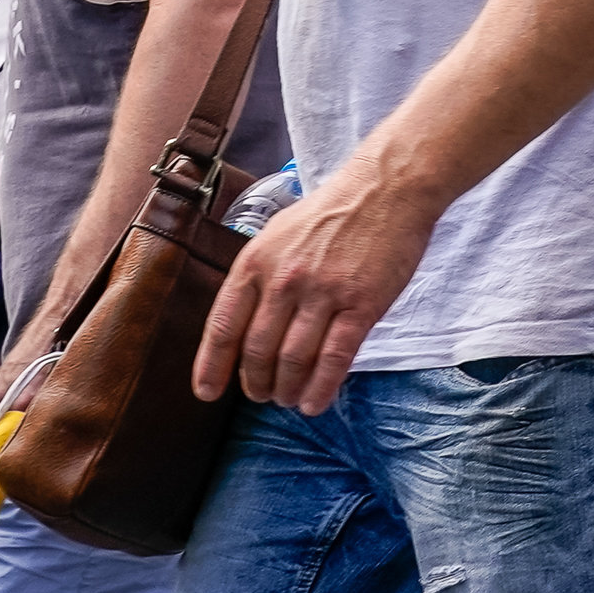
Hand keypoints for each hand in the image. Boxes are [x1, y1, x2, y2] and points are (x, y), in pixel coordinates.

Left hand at [194, 164, 448, 415]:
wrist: (386, 189)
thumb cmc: (331, 213)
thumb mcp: (277, 234)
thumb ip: (258, 275)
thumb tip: (242, 322)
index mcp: (256, 262)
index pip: (224, 326)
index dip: (212, 366)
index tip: (207, 392)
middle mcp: (284, 280)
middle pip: (258, 351)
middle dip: (255, 383)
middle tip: (261, 395)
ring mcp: (323, 293)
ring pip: (294, 360)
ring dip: (286, 389)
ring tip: (287, 399)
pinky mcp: (361, 305)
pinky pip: (334, 359)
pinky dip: (321, 388)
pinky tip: (314, 403)